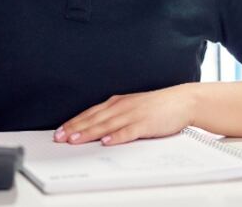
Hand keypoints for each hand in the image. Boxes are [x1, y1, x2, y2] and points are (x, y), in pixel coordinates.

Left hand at [53, 84, 196, 145]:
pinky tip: (107, 141)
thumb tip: (96, 128)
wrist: (182, 101)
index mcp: (117, 102)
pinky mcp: (145, 123)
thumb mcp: (131, 107)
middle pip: (94, 119)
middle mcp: (122, 107)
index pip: (90, 113)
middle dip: (75, 129)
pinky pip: (128, 131)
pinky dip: (116, 137)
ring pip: (106, 125)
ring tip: (75, 140)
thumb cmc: (157, 106)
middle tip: (59, 137)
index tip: (59, 131)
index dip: (73, 122)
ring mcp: (133, 114)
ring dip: (89, 132)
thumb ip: (115, 115)